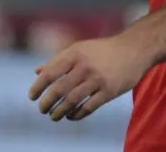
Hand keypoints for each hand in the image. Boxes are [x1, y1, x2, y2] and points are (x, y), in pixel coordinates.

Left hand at [28, 34, 152, 121]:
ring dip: (59, 112)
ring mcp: (97, 79)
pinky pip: (88, 108)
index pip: (50, 73)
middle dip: (47, 103)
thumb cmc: (102, 50)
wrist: (134, 49)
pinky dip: (76, 115)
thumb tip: (37, 72)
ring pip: (72, 101)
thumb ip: (58, 60)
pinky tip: (70, 116)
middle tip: (42, 110)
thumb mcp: (79, 49)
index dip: (38, 87)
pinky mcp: (109, 91)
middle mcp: (85, 66)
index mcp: (75, 54)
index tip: (32, 97)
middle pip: (59, 90)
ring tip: (53, 116)